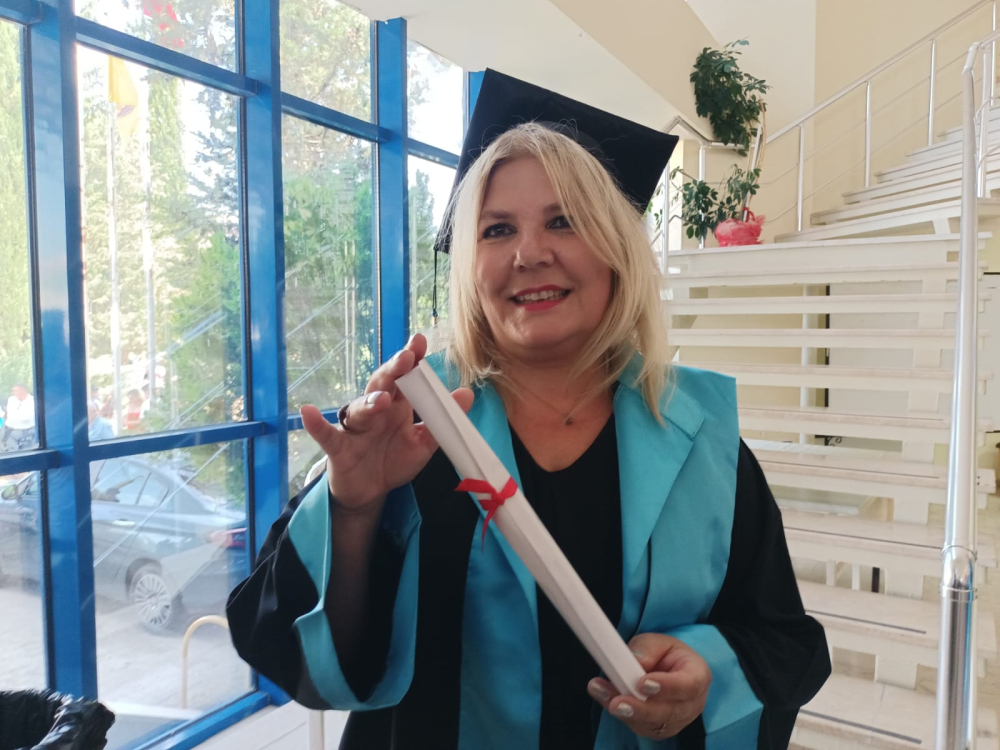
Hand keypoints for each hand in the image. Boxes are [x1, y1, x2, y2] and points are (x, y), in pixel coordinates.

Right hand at [300, 334, 473, 514]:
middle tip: (406, 358)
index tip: (420, 341)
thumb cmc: (394, 460)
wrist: (369, 492)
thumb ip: (442, 420)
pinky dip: (315, 425)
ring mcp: (355, 428)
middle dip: (393, 370)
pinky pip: (326, 435)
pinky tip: (307, 412)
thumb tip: (467, 393)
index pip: (405, 377)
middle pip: (382, 385)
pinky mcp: (338, 449)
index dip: (411, 359)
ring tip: (382, 399)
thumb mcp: (423, 443)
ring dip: (370, 403)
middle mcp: (376, 411)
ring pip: (359, 409)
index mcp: (398, 406)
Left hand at [587, 633, 710, 740]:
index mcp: (698, 676)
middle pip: (669, 713)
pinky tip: (605, 698)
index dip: (666, 687)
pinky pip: (639, 727)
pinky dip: (621, 715)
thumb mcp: (658, 642)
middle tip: (616, 702)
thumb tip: (635, 663)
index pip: (688, 686)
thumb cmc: (665, 655)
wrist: (668, 670)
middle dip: (640, 709)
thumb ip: (647, 650)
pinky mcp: (658, 730)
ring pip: (651, 724)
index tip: (642, 683)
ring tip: (601, 692)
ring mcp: (676, 721)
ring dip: (624, 712)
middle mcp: (692, 704)